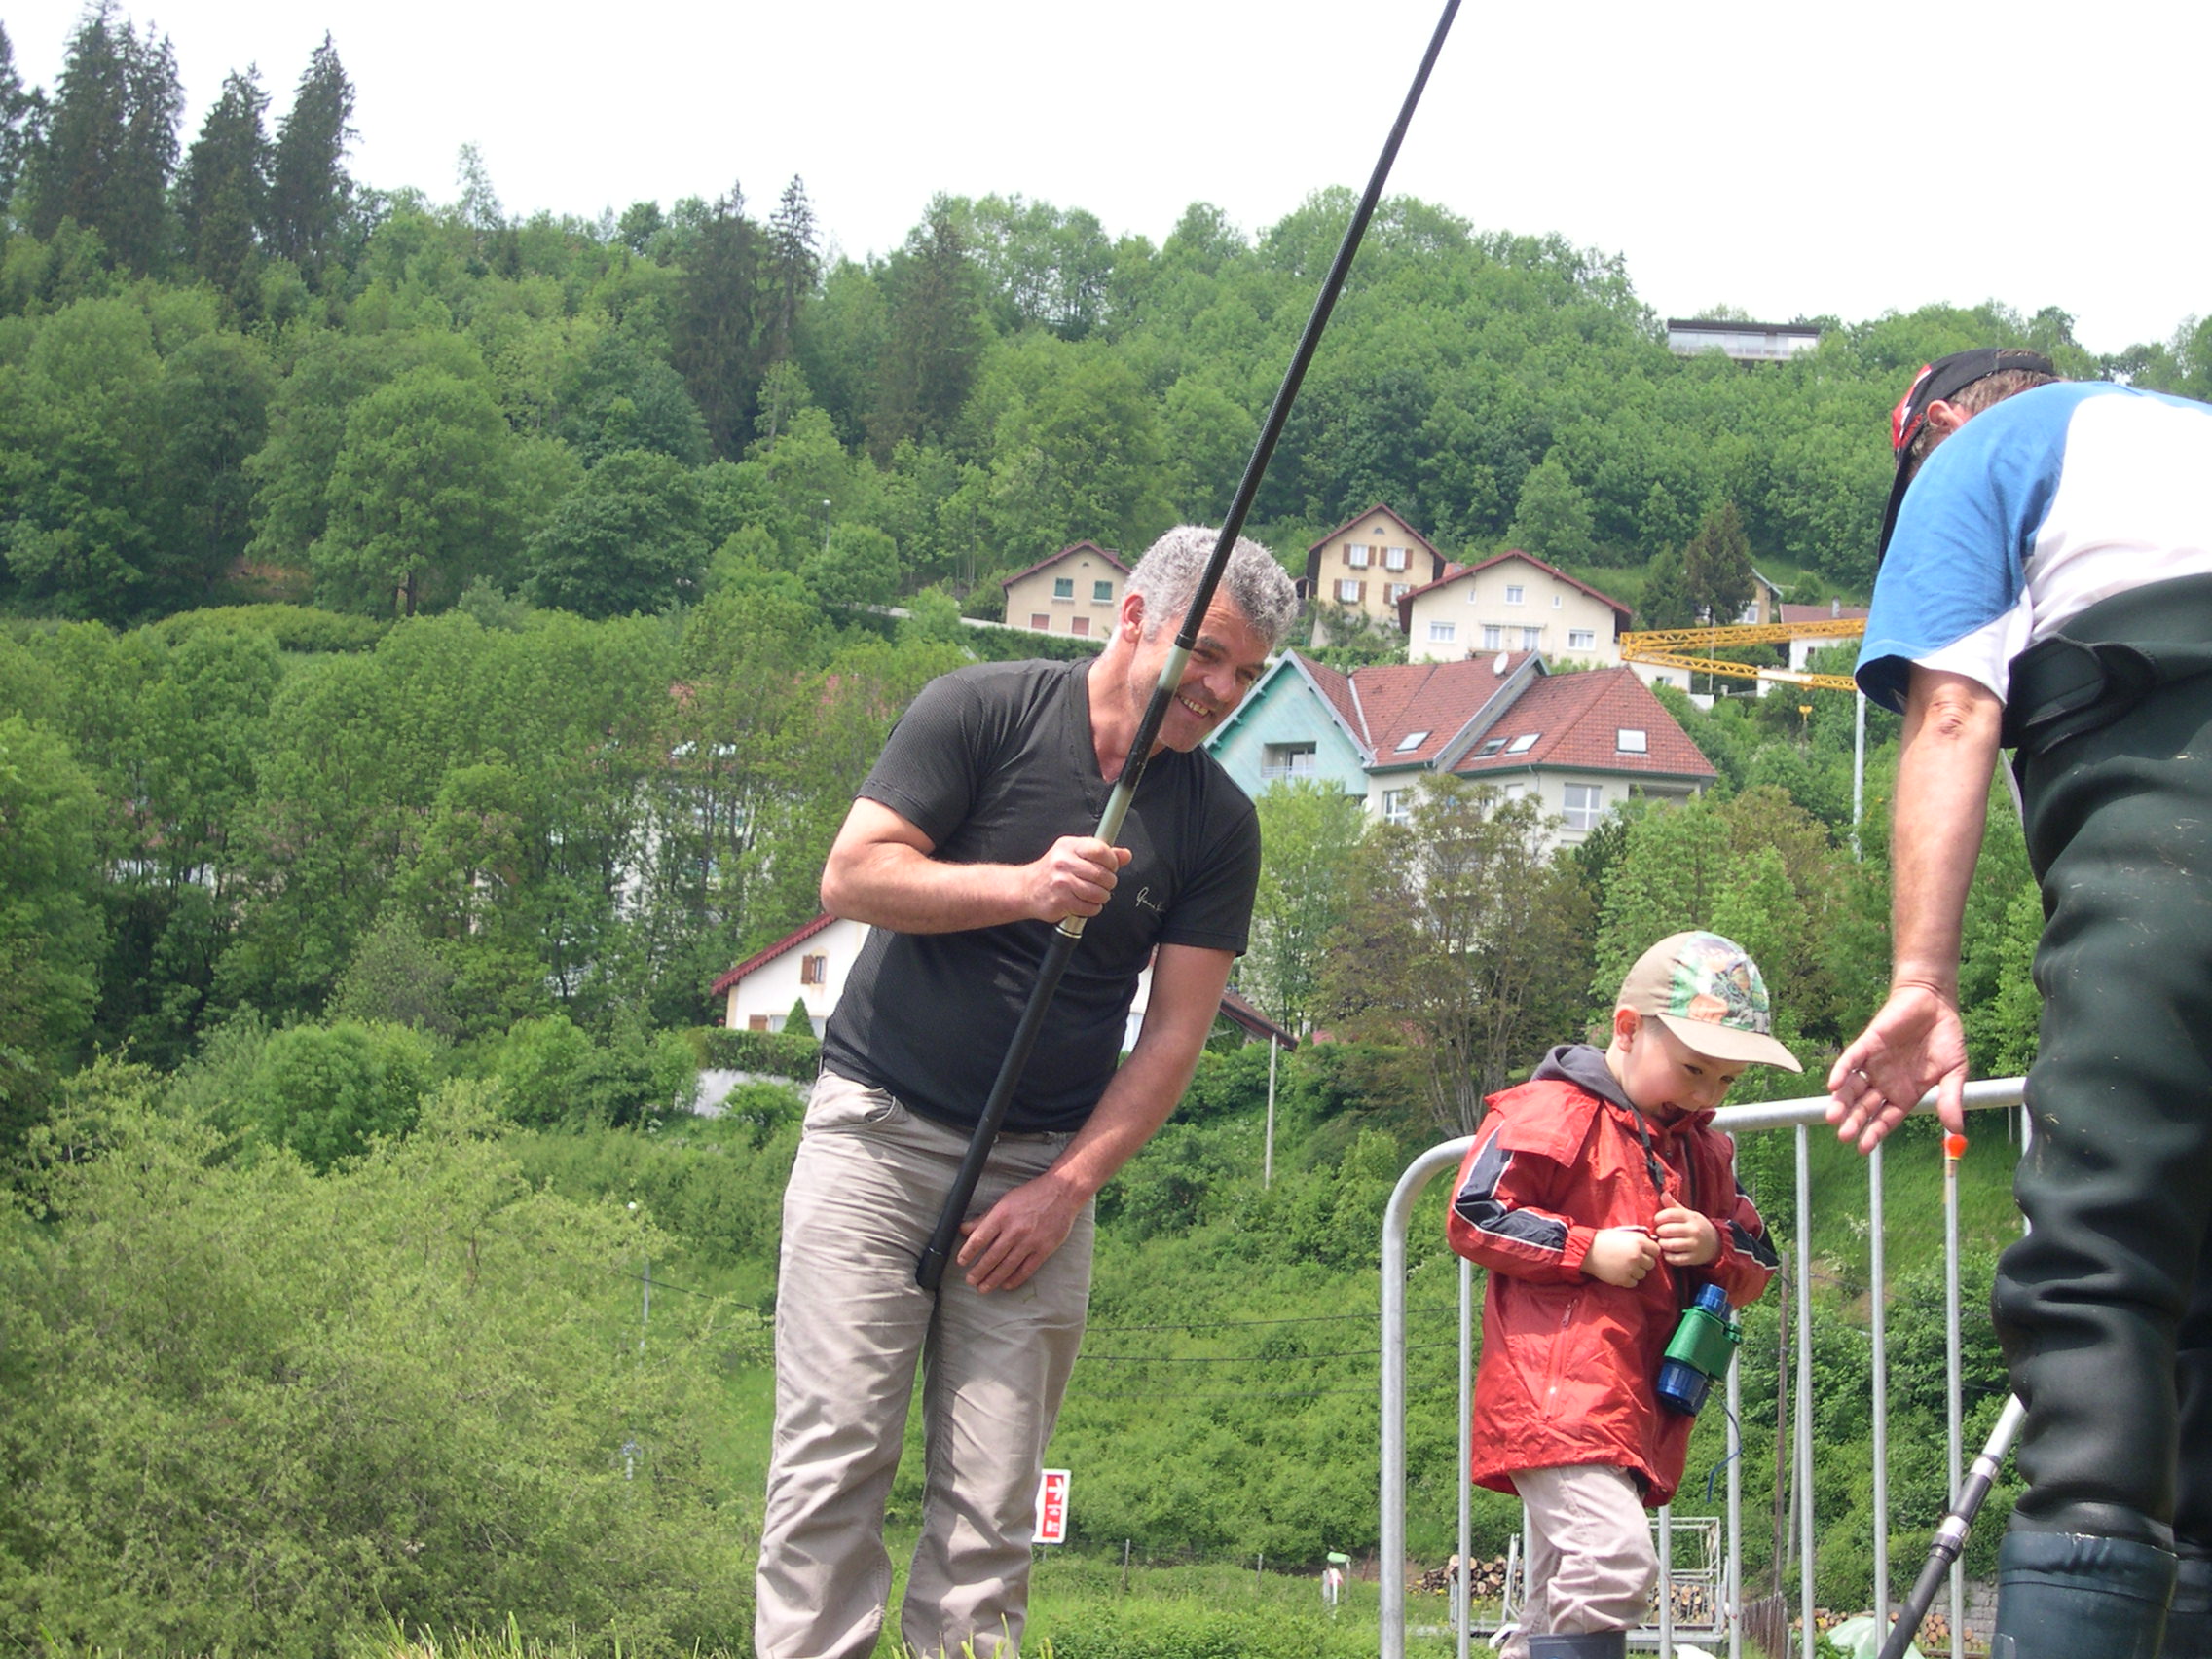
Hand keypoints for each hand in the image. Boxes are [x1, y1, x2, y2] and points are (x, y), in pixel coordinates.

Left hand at [955, 1172, 1084, 1291]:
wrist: (1062, 1192)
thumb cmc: (1031, 1195)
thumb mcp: (1004, 1201)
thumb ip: (984, 1218)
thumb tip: (963, 1229)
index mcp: (1002, 1215)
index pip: (979, 1238)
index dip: (967, 1252)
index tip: (961, 1262)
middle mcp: (1015, 1230)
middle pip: (992, 1256)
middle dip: (978, 1271)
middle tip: (970, 1281)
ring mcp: (1030, 1241)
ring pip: (1007, 1266)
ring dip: (993, 1279)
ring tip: (983, 1288)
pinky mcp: (1044, 1249)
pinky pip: (1027, 1269)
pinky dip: (1015, 1279)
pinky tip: (1006, 1285)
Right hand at [1024, 836, 1131, 922]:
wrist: (1026, 889)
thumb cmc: (1052, 871)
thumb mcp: (1074, 854)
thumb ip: (1101, 854)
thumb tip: (1125, 855)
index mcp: (1069, 846)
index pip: (1100, 850)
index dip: (1112, 861)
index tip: (1111, 866)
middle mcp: (1064, 863)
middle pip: (1102, 874)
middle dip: (1108, 882)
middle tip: (1103, 883)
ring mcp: (1061, 883)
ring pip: (1098, 893)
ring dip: (1101, 897)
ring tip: (1095, 894)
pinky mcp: (1061, 901)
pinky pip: (1089, 908)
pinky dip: (1092, 908)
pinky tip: (1085, 903)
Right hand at [1582, 1226, 1661, 1287]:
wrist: (1587, 1250)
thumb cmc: (1604, 1239)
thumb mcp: (1624, 1234)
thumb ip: (1639, 1239)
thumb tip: (1651, 1243)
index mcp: (1639, 1242)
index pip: (1657, 1250)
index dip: (1650, 1251)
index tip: (1643, 1252)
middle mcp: (1638, 1256)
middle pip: (1651, 1264)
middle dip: (1643, 1262)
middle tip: (1632, 1259)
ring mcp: (1631, 1269)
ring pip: (1643, 1274)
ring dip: (1636, 1271)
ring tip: (1624, 1266)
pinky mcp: (1623, 1280)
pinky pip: (1634, 1283)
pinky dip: (1628, 1279)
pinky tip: (1620, 1272)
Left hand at [1653, 1205, 1718, 1267]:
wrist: (1716, 1243)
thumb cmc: (1696, 1226)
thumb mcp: (1688, 1213)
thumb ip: (1673, 1205)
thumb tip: (1663, 1193)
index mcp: (1690, 1217)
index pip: (1668, 1214)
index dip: (1658, 1218)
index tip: (1657, 1221)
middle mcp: (1693, 1230)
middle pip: (1666, 1230)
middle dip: (1659, 1232)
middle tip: (1660, 1233)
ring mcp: (1694, 1245)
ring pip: (1669, 1245)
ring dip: (1662, 1244)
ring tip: (1663, 1242)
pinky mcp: (1694, 1258)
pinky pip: (1674, 1259)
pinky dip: (1668, 1256)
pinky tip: (1669, 1252)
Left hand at [1826, 982, 1968, 1151]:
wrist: (1936, 1004)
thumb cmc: (1946, 1040)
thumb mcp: (1954, 1073)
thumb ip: (1950, 1099)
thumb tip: (1956, 1130)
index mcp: (1905, 1094)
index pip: (1885, 1119)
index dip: (1874, 1132)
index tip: (1862, 1148)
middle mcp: (1885, 1082)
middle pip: (1864, 1107)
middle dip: (1853, 1121)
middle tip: (1844, 1136)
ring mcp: (1874, 1064)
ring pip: (1853, 1087)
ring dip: (1842, 1101)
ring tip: (1833, 1117)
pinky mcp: (1868, 1043)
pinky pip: (1851, 1059)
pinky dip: (1842, 1071)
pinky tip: (1834, 1085)